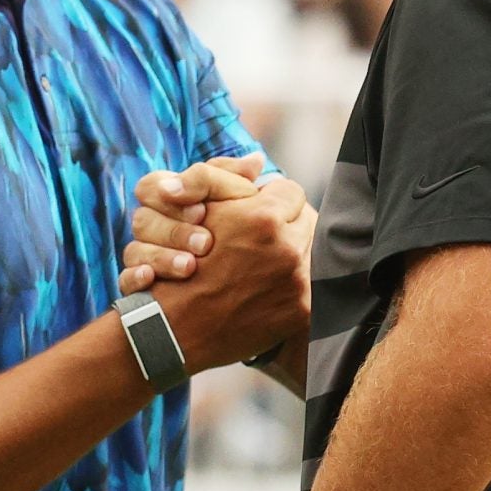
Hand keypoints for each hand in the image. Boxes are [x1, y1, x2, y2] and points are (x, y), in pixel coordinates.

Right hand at [118, 155, 263, 287]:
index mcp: (166, 198)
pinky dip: (135, 278)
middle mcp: (151, 225)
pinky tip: (150, 278)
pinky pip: (125, 280)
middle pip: (142, 220)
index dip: (169, 197)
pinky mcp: (140, 287)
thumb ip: (238, 180)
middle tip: (206, 243)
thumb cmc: (235, 229)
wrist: (237, 280)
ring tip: (190, 266)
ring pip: (134, 251)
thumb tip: (256, 161)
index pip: (150, 186)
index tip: (201, 210)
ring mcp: (144, 256)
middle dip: (174, 232)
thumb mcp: (238, 201)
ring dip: (161, 257)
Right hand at [121, 171, 314, 370]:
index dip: (272, 199)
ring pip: (314, 249)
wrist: (176, 330)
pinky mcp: (302, 309)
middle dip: (289, 224)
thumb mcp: (198, 212)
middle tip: (267, 237)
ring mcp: (298, 281)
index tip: (261, 211)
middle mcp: (287, 249)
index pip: (289, 191)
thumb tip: (258, 160)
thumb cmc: (182, 266)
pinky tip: (277, 283)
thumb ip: (227, 179)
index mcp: (263, 218)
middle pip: (308, 219)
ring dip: (297, 250)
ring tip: (272, 260)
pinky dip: (298, 280)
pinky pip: (315, 283)